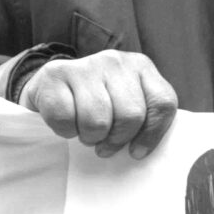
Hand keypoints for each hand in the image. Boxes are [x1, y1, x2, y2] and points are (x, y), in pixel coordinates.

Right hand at [18, 51, 177, 157]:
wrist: (50, 88)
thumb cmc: (97, 105)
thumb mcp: (127, 105)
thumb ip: (144, 119)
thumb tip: (141, 151)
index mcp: (142, 67)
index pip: (163, 103)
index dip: (152, 134)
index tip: (136, 152)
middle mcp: (115, 61)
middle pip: (131, 116)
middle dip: (116, 138)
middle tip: (104, 141)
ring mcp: (85, 65)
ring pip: (98, 121)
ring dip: (90, 136)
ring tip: (86, 131)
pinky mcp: (55, 74)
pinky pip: (65, 119)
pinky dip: (65, 130)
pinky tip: (67, 121)